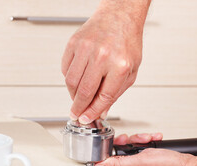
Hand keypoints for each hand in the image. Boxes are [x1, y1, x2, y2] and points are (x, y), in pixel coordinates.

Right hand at [62, 0, 149, 123]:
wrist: (119, 16)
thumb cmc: (127, 41)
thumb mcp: (131, 70)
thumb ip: (115, 92)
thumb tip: (101, 110)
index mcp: (120, 65)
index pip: (103, 97)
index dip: (92, 112)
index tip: (85, 118)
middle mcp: (102, 56)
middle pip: (84, 92)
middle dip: (78, 107)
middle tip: (75, 114)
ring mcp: (86, 49)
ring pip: (71, 82)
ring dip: (72, 94)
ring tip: (77, 97)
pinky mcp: (74, 43)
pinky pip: (65, 69)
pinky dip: (69, 78)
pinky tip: (77, 78)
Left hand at [94, 133, 196, 165]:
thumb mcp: (140, 163)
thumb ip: (117, 165)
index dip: (110, 152)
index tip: (116, 143)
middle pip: (121, 158)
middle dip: (129, 144)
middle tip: (136, 140)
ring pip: (133, 154)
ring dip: (140, 143)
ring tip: (149, 140)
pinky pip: (144, 155)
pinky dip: (148, 146)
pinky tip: (155, 142)